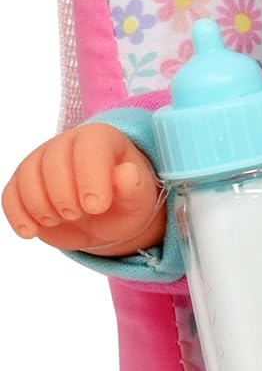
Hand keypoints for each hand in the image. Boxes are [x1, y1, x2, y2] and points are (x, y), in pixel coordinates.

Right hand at [3, 124, 166, 255]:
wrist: (107, 218)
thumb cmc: (126, 203)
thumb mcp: (139, 200)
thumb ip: (135, 187)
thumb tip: (127, 174)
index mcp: (101, 139)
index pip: (90, 147)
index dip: (90, 177)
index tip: (96, 207)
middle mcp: (67, 143)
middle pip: (53, 160)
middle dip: (63, 194)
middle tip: (78, 215)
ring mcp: (41, 161)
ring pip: (27, 175)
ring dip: (40, 205)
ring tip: (62, 220)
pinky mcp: (23, 184)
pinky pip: (10, 194)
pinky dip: (18, 214)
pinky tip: (31, 232)